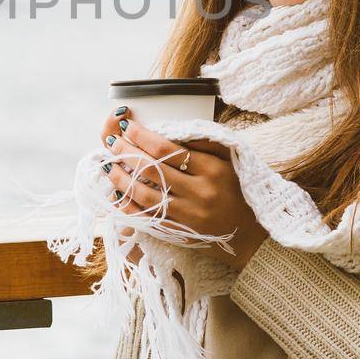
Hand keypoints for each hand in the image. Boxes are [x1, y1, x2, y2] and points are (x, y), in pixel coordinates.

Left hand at [98, 106, 268, 269]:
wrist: (250, 232)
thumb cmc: (236, 188)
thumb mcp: (229, 159)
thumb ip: (204, 141)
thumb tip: (170, 125)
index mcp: (212, 170)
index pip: (169, 149)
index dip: (143, 137)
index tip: (127, 127)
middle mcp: (200, 193)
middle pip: (153, 170)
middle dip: (127, 154)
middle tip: (112, 143)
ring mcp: (189, 216)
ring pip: (146, 196)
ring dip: (123, 179)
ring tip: (109, 165)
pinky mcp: (181, 233)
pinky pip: (148, 219)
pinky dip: (129, 206)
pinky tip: (116, 194)